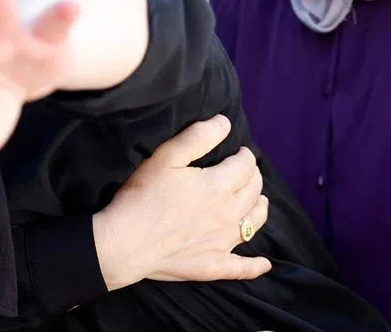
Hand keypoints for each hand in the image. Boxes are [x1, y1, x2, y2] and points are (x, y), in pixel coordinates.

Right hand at [91, 115, 270, 290]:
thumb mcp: (166, 157)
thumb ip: (198, 137)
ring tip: (257, 200)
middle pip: (254, 191)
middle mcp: (229, 214)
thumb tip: (225, 123)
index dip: (244, 155)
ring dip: (259, 208)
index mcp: (219, 186)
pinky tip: (264, 265)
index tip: (238, 151)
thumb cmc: (143, 196)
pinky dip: (255, 266)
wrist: (126, 242)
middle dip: (253, 177)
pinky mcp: (214, 266)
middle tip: (244, 171)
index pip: (245, 165)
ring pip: (254, 222)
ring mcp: (223, 243)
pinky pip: (242, 268)